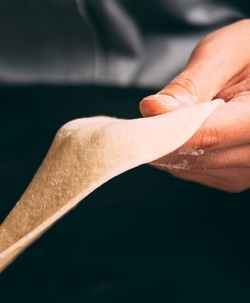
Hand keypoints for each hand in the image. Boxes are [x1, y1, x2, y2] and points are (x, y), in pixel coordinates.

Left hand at [139, 19, 249, 192]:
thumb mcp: (224, 54)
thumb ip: (189, 85)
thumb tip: (153, 109)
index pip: (204, 137)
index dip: (162, 130)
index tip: (137, 119)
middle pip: (192, 158)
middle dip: (159, 137)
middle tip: (145, 112)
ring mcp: (247, 171)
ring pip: (187, 168)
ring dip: (167, 145)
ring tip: (170, 115)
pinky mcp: (234, 176)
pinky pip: (193, 171)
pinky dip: (178, 152)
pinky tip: (182, 128)